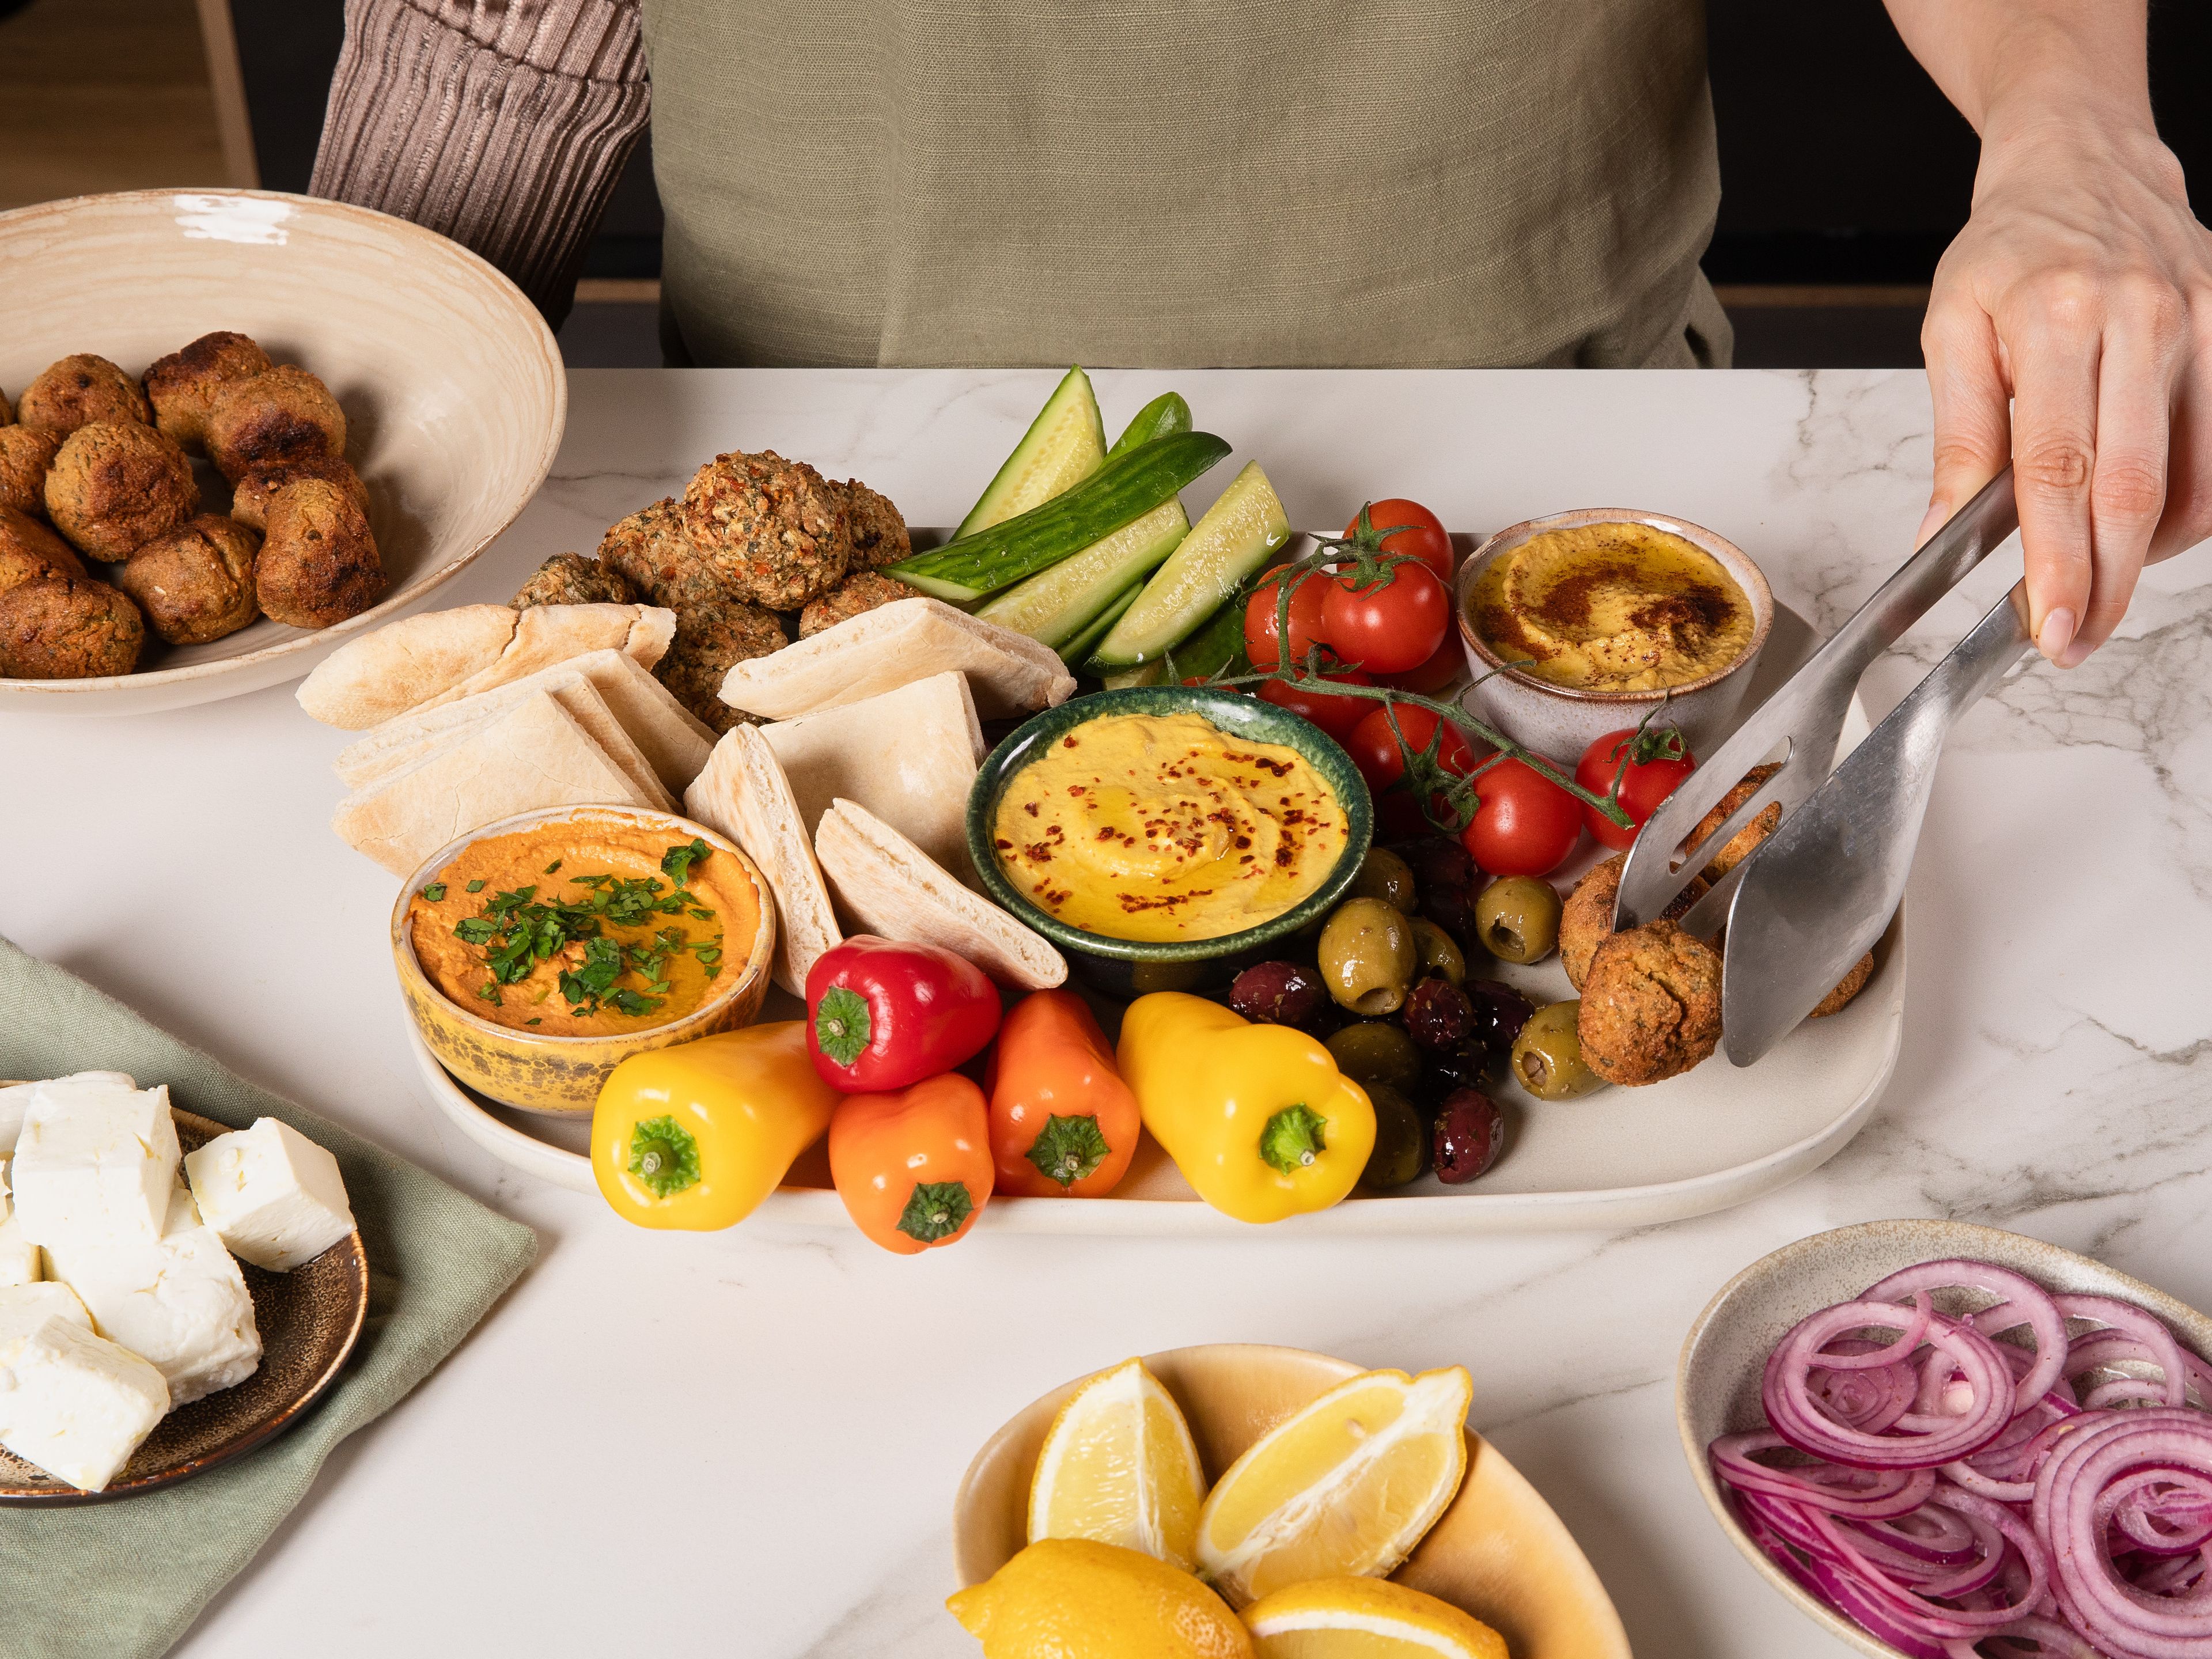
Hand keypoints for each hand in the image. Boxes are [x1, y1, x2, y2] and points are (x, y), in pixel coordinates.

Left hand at [1919, 113, 2211, 665]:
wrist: (2085, 162)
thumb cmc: (2010, 250)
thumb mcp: (1951, 332)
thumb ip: (1957, 440)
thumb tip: (1937, 537)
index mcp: (2056, 319)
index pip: (2060, 469)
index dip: (2056, 559)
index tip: (2045, 622)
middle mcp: (2143, 319)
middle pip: (2135, 487)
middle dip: (2104, 581)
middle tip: (2072, 639)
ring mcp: (2204, 323)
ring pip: (2192, 480)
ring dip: (2145, 554)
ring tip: (2095, 579)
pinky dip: (2186, 507)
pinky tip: (2141, 524)